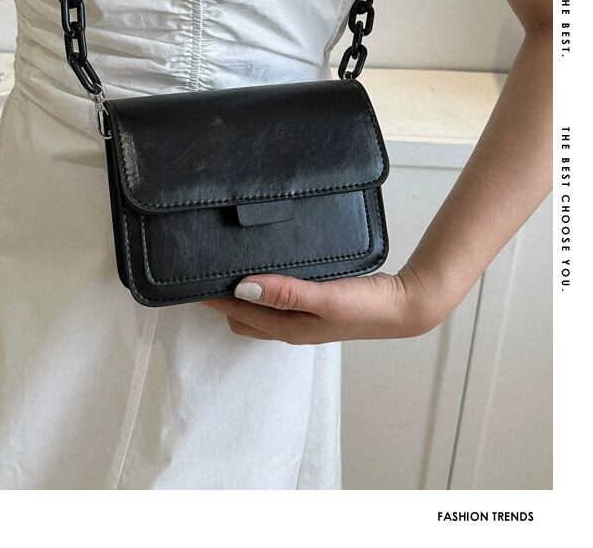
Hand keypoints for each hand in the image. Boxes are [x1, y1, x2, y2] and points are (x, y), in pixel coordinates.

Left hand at [202, 265, 444, 343]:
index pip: (236, 313)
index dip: (212, 299)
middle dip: (219, 298)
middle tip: (204, 268)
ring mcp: (302, 316)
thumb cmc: (365, 305)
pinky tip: (265, 266)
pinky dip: (263, 285)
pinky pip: (277, 296)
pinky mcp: (313, 303)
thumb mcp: (324, 297)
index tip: (189, 279)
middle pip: (241, 315)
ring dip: (240, 291)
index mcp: (287, 328)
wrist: (403, 306)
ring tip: (226, 264)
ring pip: (259, 306)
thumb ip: (285, 292)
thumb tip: (241, 287)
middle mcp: (290, 325)